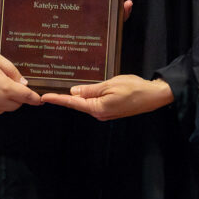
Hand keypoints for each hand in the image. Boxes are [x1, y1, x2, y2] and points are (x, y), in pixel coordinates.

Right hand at [0, 46, 41, 114]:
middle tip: (13, 84)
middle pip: (17, 105)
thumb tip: (23, 83)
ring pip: (5, 108)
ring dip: (7, 101)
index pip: (27, 97)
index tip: (41, 100)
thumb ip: (13, 72)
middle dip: (20, 97)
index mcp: (6, 89)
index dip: (35, 99)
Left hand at [41, 74, 171, 120]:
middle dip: (64, 98)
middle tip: (48, 92)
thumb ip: (90, 90)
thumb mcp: (110, 85)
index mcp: (98, 108)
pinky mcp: (110, 110)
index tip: (44, 98)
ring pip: (86, 104)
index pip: (73, 103)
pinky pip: (94, 104)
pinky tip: (81, 92)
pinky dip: (86, 98)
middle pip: (78, 105)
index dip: (58, 99)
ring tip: (61, 90)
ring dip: (75, 98)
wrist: (154, 96)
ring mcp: (105, 113)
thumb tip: (73, 92)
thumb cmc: (134, 88)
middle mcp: (99, 113)